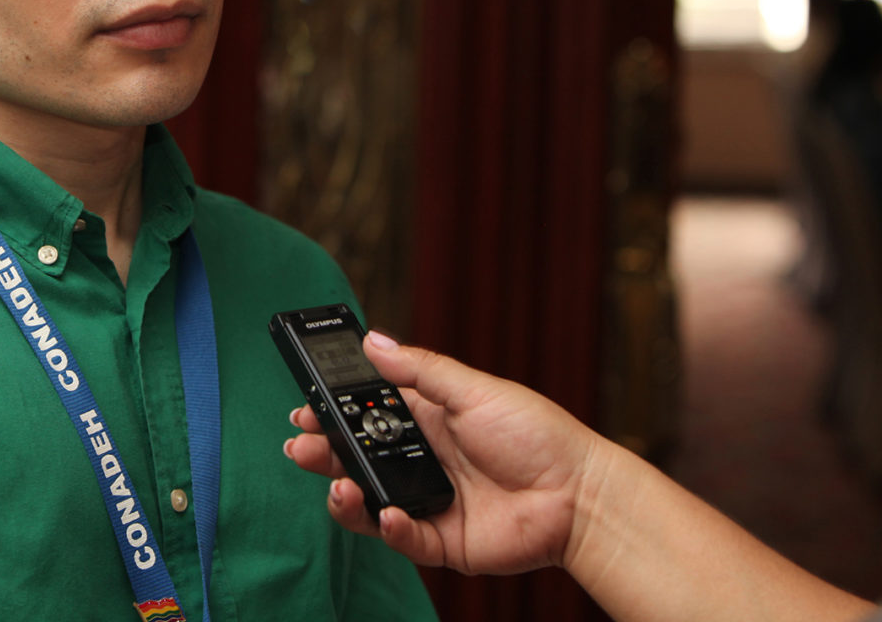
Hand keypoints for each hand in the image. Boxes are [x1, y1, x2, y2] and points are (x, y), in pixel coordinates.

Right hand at [284, 331, 604, 574]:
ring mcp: (430, 502)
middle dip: (324, 453)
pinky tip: (387, 514)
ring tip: (336, 484)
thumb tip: (372, 340)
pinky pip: (404, 538)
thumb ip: (419, 369)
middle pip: (358, 459)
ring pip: (370, 503)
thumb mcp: (473, 389)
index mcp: (427, 421)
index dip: (332, 414)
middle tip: (300, 446)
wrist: (581, 495)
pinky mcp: (443, 540)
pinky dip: (389, 528)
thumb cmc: (537, 435)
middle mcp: (422, 461)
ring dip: (345, 494)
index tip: (303, 407)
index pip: (366, 415)